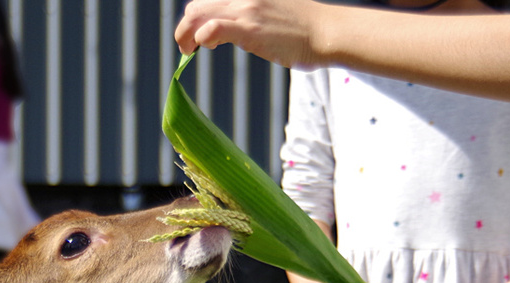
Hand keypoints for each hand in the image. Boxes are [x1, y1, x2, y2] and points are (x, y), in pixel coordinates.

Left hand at [175, 0, 321, 67]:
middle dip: (184, 27)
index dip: (195, 16)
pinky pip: (212, 29)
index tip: (195, 33)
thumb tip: (229, 28)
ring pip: (196, 14)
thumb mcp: (271, 8)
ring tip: (189, 50)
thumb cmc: (302, 26)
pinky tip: (205, 47)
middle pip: (196, 5)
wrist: (326, 31)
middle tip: (186, 47)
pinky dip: (200, 38)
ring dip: (185, 35)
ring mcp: (246, 8)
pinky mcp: (250, 28)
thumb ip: (249, 12)